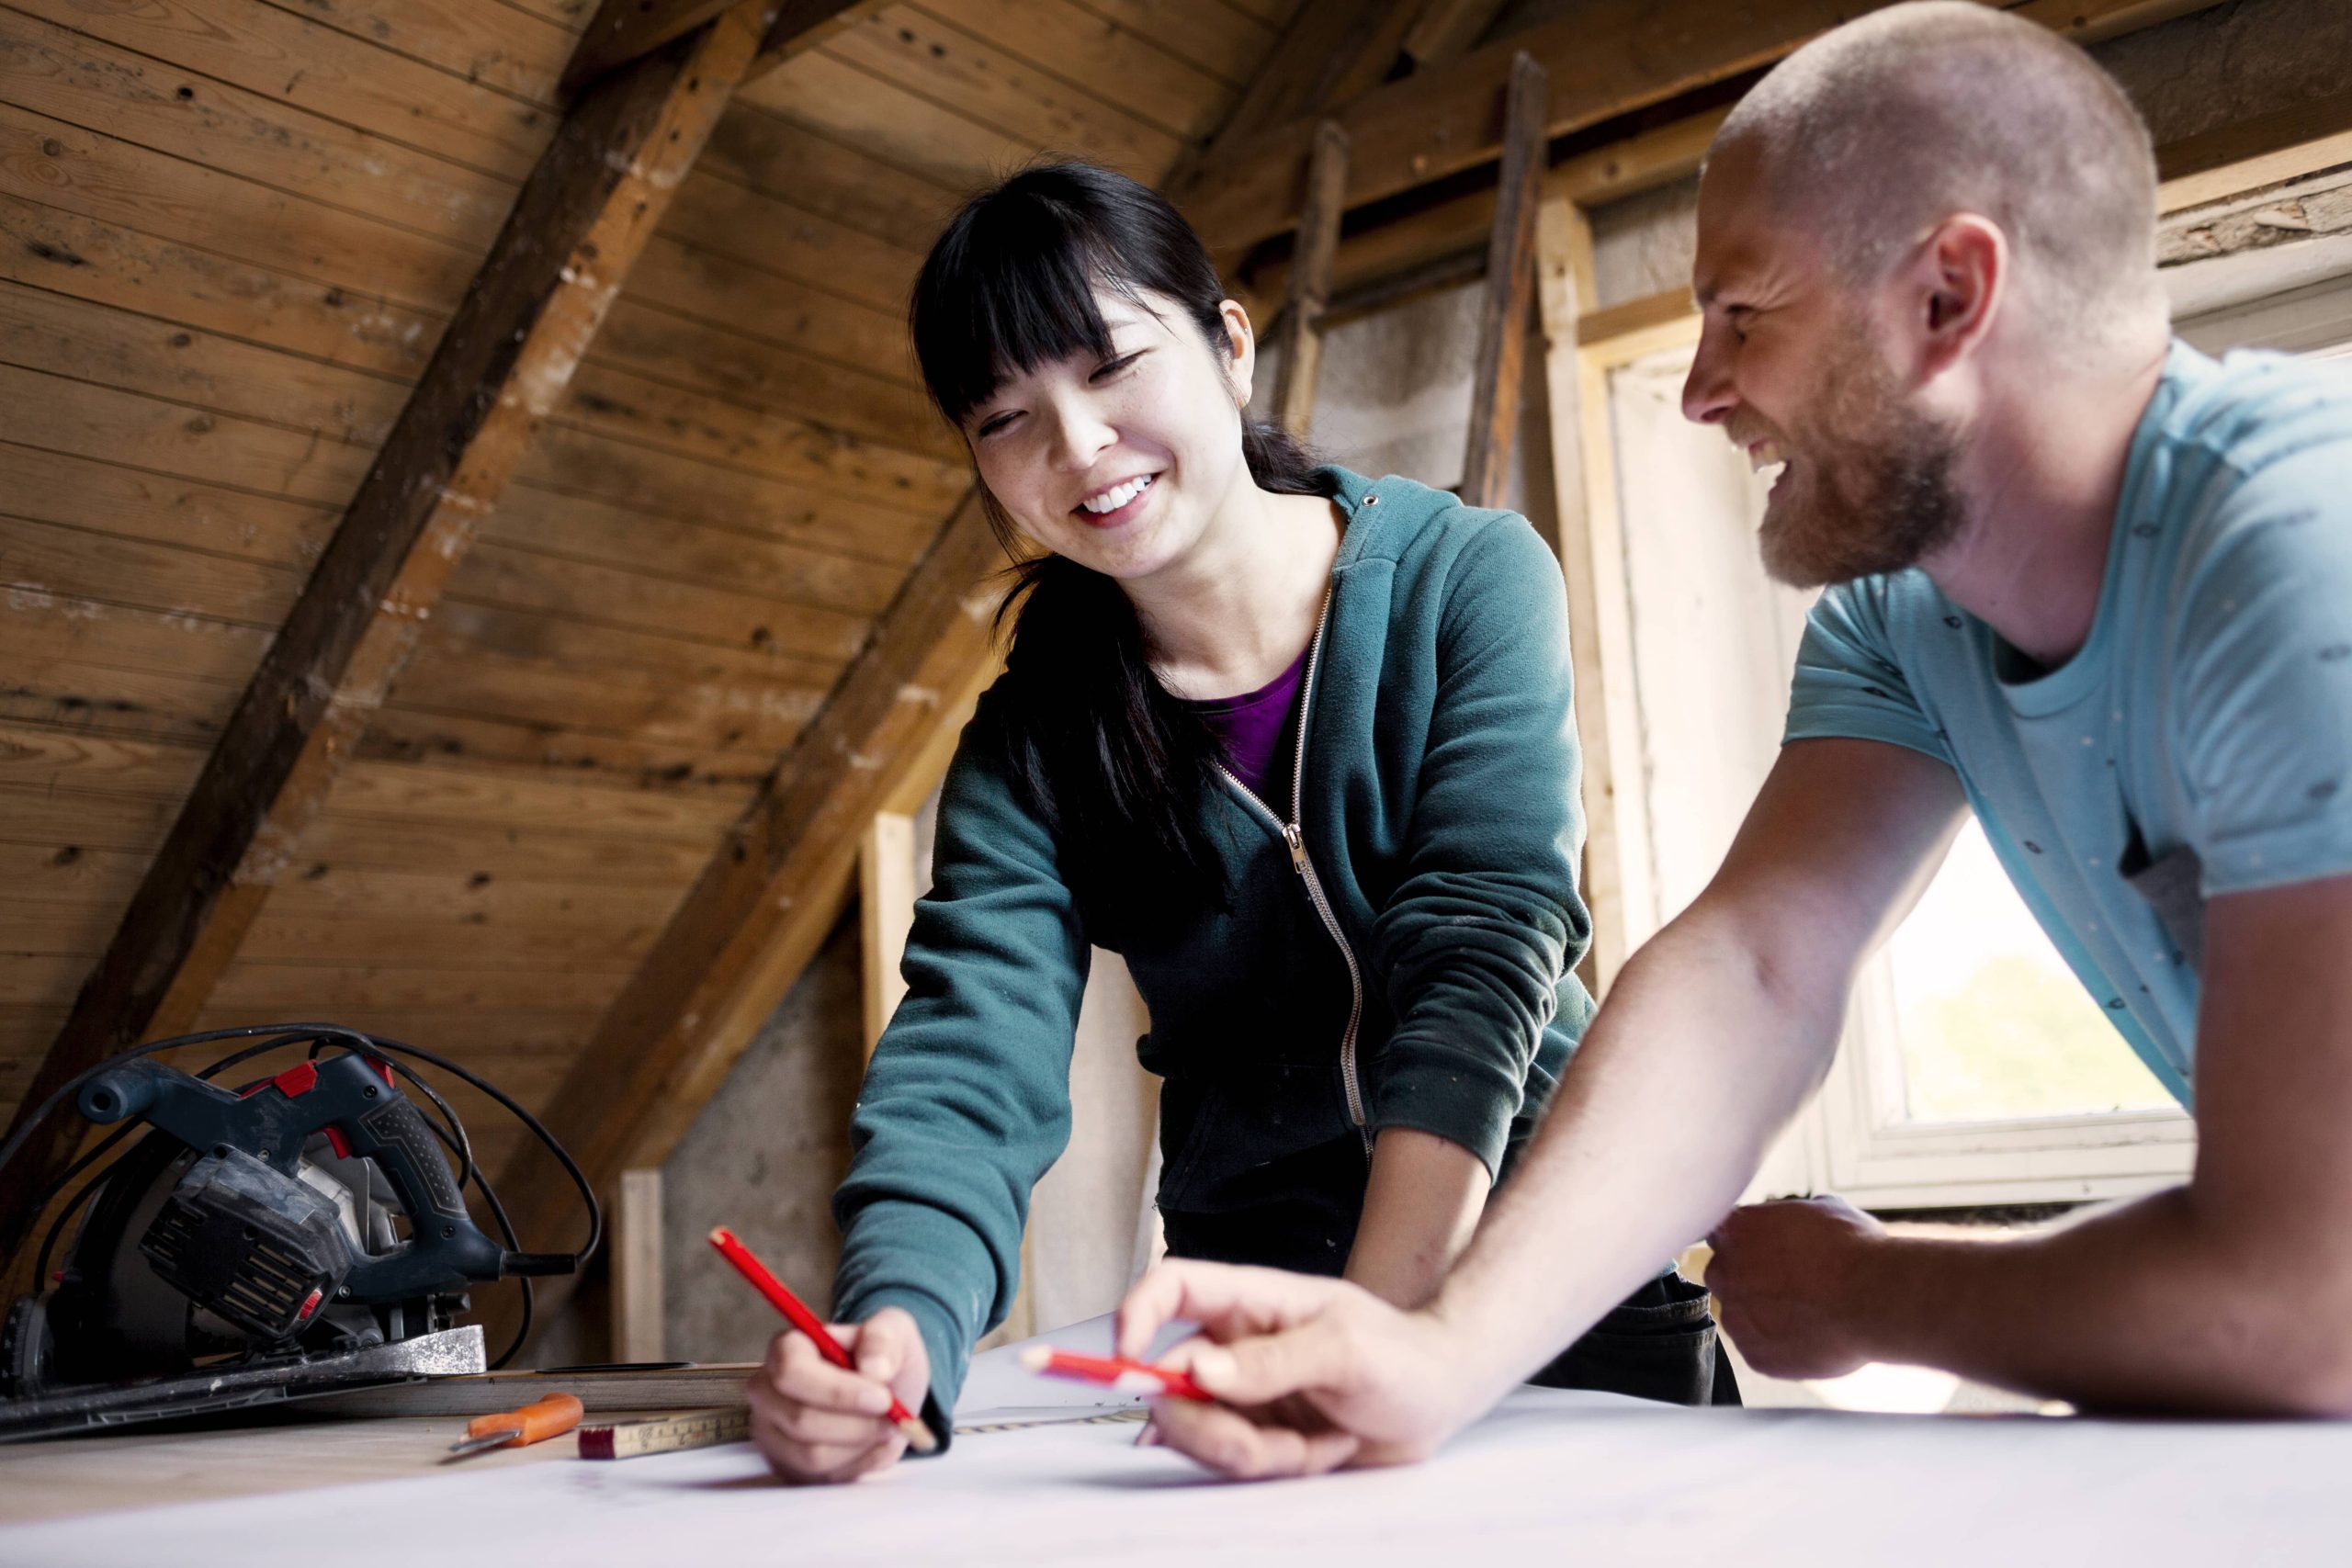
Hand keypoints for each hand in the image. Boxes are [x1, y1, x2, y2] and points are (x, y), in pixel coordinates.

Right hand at [744, 1307, 930, 1482]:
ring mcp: (772, 1433)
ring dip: (861, 1445)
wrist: (886, 1394)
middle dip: (857, 1424)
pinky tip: (875, 1444)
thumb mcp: (894, 1330)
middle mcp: (768, 1392)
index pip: (792, 1372)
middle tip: (895, 1419)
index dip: (838, 1391)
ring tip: (888, 1428)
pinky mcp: (788, 1466)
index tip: (882, 1398)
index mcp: (786, 1349)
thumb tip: (874, 1368)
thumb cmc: (881, 1358)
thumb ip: (884, 1338)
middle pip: (800, 1419)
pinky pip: (823, 1478)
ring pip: (812, 1455)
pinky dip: (860, 1464)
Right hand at [1115, 1260, 1477, 1478]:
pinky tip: (1321, 1451)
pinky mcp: (1256, 1436)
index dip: (1137, 1316)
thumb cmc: (1402, 1355)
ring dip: (1256, 1454)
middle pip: (1172, 1386)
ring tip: (1317, 1442)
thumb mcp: (1345, 1350)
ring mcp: (1243, 1394)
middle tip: (1262, 1450)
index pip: (1172, 1289)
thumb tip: (1199, 1369)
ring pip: (1201, 1435)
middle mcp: (1234, 1346)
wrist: (1439, 1399)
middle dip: (1211, 1429)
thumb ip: (1273, 1360)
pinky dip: (1277, 1469)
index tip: (1126, 1358)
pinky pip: (1234, 1464)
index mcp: (1250, 1302)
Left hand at [1706, 1195, 1887, 1380]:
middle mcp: (1724, 1274)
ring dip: (1764, 1314)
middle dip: (1750, 1279)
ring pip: (1741, 1316)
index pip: (1724, 1236)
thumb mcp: (1825, 1209)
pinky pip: (1760, 1349)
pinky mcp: (1755, 1356)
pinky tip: (1810, 1336)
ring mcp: (1737, 1319)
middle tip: (1791, 1283)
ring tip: (1808, 1312)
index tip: (1772, 1253)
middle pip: (1725, 1276)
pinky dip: (1780, 1346)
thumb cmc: (1854, 1250)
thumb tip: (1808, 1216)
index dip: (1750, 1245)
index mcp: (1735, 1231)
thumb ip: (1796, 1215)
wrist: (1874, 1299)